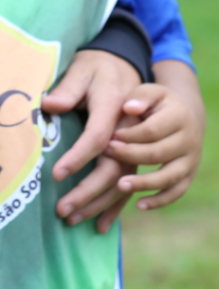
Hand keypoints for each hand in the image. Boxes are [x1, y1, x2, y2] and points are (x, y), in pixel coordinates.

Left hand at [41, 49, 141, 232]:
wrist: (120, 64)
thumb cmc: (95, 67)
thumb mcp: (81, 69)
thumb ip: (67, 88)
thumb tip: (48, 104)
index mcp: (114, 110)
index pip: (96, 139)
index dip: (77, 158)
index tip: (57, 174)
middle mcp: (126, 134)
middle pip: (111, 170)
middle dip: (87, 192)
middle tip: (61, 209)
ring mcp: (131, 147)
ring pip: (120, 184)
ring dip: (97, 204)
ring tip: (72, 219)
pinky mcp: (130, 155)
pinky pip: (125, 185)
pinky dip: (114, 206)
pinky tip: (101, 226)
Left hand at [104, 61, 204, 211]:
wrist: (186, 115)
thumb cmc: (158, 102)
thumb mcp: (151, 91)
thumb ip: (140, 96)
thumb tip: (128, 108)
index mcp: (179, 117)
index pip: (152, 131)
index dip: (130, 135)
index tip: (109, 137)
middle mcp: (188, 141)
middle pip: (158, 154)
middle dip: (130, 155)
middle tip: (107, 153)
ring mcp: (190, 161)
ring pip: (169, 177)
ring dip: (144, 183)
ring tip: (120, 185)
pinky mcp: (188, 175)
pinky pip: (176, 192)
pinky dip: (159, 200)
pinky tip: (139, 205)